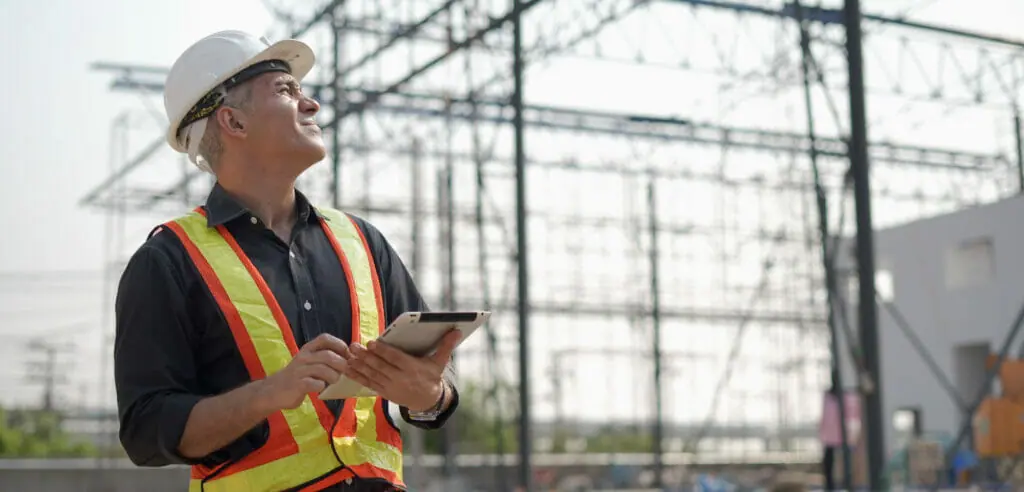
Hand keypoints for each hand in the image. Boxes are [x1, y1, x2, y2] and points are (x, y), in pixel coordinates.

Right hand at [257, 333, 349, 410]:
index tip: (347, 354)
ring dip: (334, 376)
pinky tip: (321, 388)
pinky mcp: (297, 385)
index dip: (339, 344)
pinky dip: (321, 386)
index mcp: (307, 349)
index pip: (325, 338)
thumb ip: (324, 359)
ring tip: (334, 381)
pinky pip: (315, 383)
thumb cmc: (297, 377)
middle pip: (328, 356)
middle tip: (345, 372)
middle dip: (341, 364)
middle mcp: (303, 357)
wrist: (272, 391)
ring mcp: (299, 371)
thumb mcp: (308, 362)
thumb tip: (349, 358)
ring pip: (323, 369)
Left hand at [343, 330, 461, 411]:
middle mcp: (400, 378)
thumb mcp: (439, 362)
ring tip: (348, 355)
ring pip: (372, 375)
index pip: (395, 359)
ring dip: (359, 365)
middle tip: (354, 346)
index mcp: (413, 368)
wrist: (427, 401)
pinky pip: (368, 384)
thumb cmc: (432, 377)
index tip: (372, 343)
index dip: (383, 351)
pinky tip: (348, 368)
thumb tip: (457, 331)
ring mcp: (390, 386)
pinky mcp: (384, 392)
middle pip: (380, 366)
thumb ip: (446, 346)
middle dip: (366, 356)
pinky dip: (357, 376)